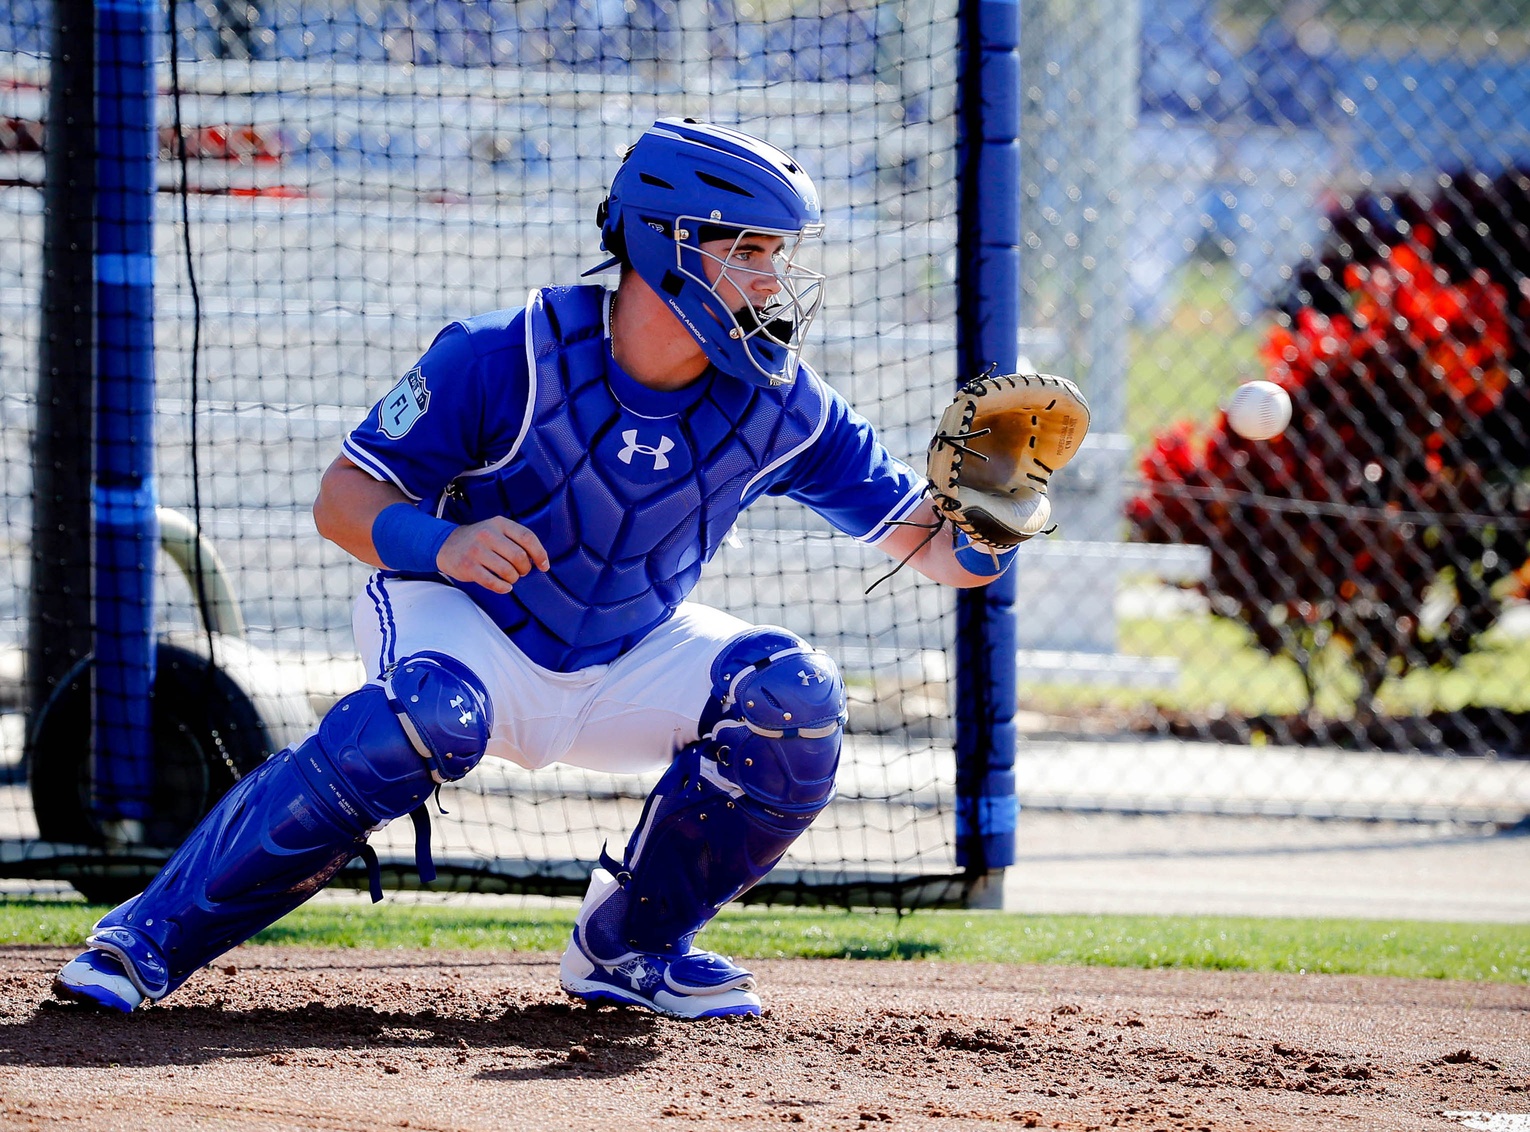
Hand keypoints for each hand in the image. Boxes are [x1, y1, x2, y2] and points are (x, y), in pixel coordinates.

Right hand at [435, 516, 549, 592]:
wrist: (446, 544)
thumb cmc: (479, 541)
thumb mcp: (497, 530)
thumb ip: (516, 540)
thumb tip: (539, 559)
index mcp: (499, 523)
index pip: (527, 537)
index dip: (540, 553)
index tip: (544, 566)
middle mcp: (487, 534)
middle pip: (519, 556)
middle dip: (525, 569)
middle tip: (521, 572)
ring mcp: (476, 550)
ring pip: (507, 571)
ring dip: (513, 579)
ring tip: (510, 578)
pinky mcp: (468, 566)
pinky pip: (492, 582)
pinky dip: (503, 587)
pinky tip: (504, 586)